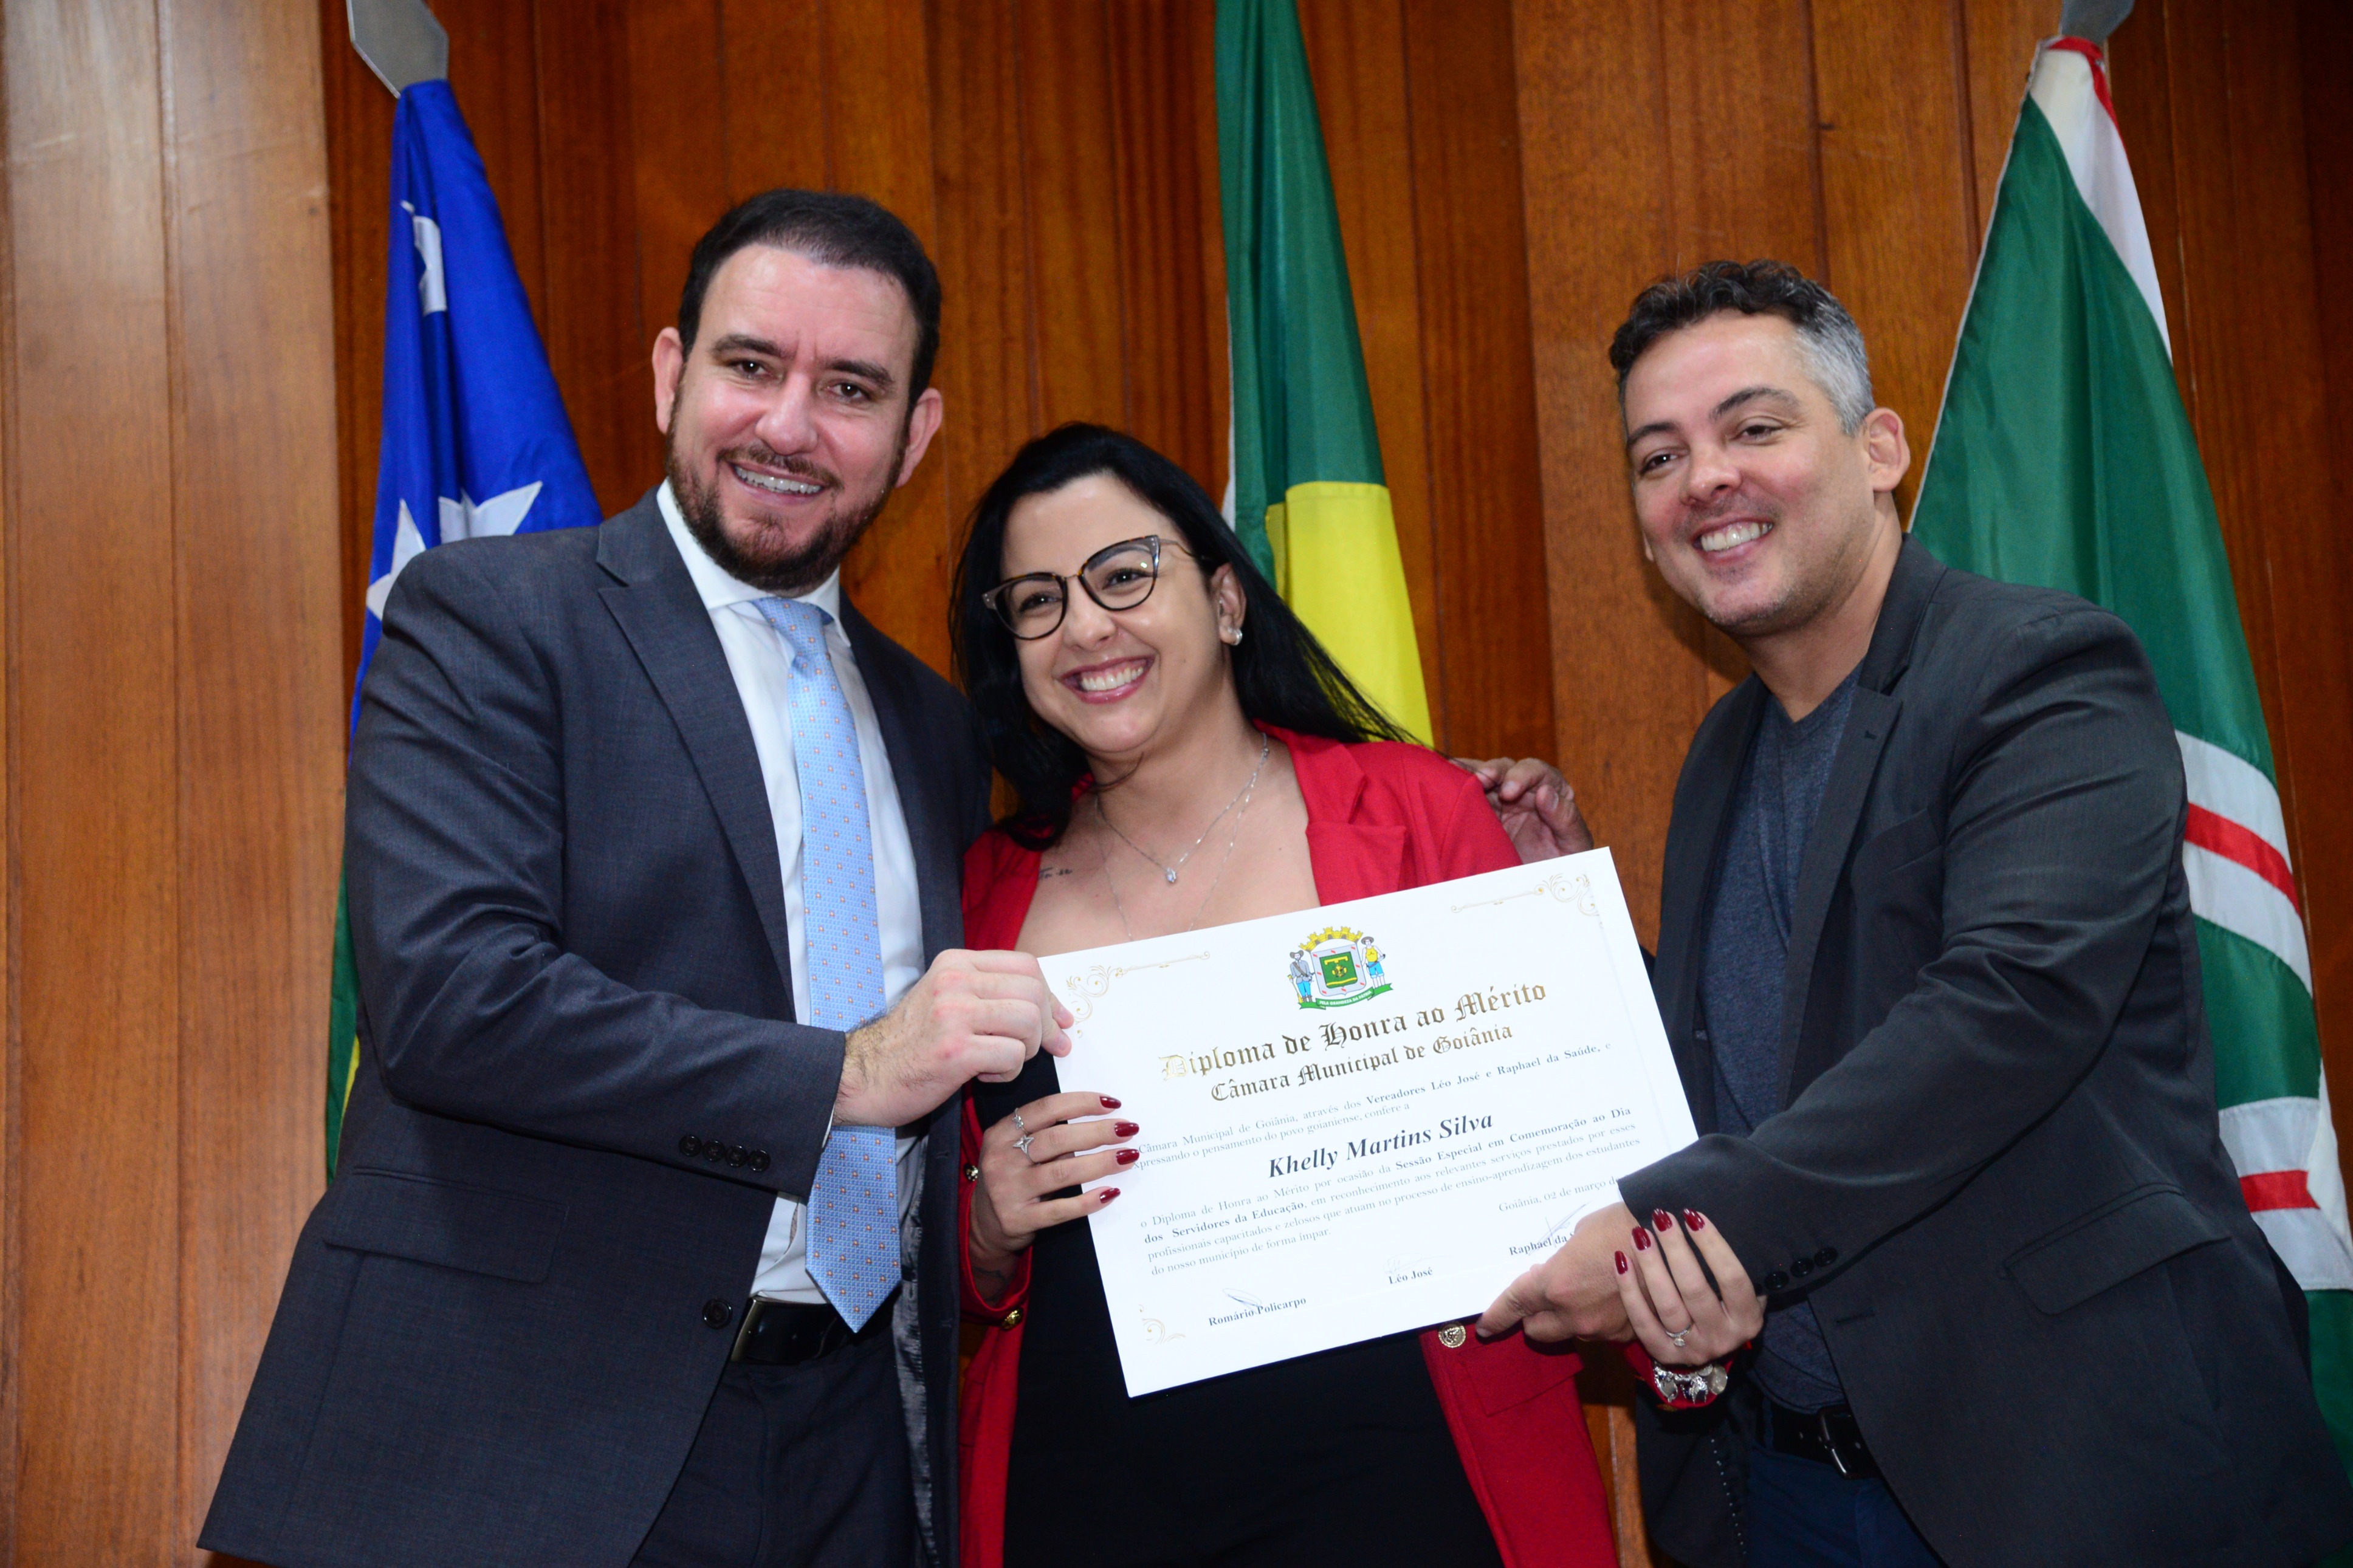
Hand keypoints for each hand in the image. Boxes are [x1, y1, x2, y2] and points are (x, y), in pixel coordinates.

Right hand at [836, 950, 1072, 1126]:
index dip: (1051, 996)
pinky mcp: (955, 1050)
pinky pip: (1012, 1056)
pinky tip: (982, 1075)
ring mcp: (954, 1013)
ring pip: (1028, 1022)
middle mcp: (955, 981)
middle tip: (1040, 1049)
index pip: (1026, 965)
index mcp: (955, 963)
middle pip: (1033, 992)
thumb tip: (1053, 1012)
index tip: (1060, 1022)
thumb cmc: (908, 1045)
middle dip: (1046, 1026)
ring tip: (998, 1061)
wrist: (861, 1076)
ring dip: (1024, 1051)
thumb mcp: (945, 1000)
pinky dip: (1007, 1072)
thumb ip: (989, 995)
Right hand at [969, 1092, 1135, 1286]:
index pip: (1046, 1108)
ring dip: (1100, 1163)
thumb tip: (1102, 1124)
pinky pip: (1061, 1210)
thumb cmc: (1012, 1178)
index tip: (1112, 1104)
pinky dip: (1088, 1201)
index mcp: (1001, 1132)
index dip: (1081, 1103)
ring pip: (1062, 1172)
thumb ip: (1048, 1136)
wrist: (984, 1225)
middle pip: (1057, 1139)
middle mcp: (1001, 1159)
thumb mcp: (1016, 1149)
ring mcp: (1007, 1190)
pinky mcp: (1018, 1219)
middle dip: (1098, 1132)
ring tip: (1127, 1157)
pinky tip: (1110, 1192)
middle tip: (1128, 1129)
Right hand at [1455, 756, 1594, 861]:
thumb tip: (1546, 793)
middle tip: (1481, 780)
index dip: (1523, 774)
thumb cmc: (1565, 864)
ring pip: (1484, 779)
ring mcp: (1501, 802)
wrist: (1542, 889)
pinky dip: (1456, 788)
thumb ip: (1566, 818)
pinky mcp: (1483, 814)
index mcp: (1551, 792)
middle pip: (1507, 769)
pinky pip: (1468, 796)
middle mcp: (1525, 791)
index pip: (1538, 771)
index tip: (1510, 790)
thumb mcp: (1574, 843)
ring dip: (1470, 776)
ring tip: (1455, 779)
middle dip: (1493, 770)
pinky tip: (1443, 785)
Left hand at [1476, 1201, 1634, 1342]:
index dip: (1496, 1316)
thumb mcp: (1581, 1233)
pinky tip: (1613, 1297)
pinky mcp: (1628, 1334)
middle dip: (1535, 1316)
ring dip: (1570, 1317)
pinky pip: (1602, 1332)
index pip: (1514, 1306)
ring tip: (1587, 1289)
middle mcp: (1574, 1315)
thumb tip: (1559, 1270)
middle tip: (1544, 1295)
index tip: (1485, 1326)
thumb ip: (1562, 1260)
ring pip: (1572, 1332)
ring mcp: (1602, 1329)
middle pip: (1538, 1331)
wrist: (1675, 1238)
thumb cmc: (1624, 1223)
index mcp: (1555, 1286)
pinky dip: (1600, 1319)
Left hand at [1618, 1208, 1761, 1365]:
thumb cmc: (1727, 1300)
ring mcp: (1693, 1349)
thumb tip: (1707, 1220)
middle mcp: (1723, 1338)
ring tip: (1639, 1234)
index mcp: (1748, 1319)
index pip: (1732, 1279)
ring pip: (1667, 1305)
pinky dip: (1629, 1290)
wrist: (1712, 1340)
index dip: (1712, 1245)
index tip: (1693, 1215)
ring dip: (1651, 1265)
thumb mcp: (1743, 1288)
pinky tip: (1621, 1260)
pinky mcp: (1664, 1354)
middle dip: (1676, 1249)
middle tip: (1661, 1217)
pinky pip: (1642, 1321)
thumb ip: (1736, 1263)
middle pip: (1695, 1289)